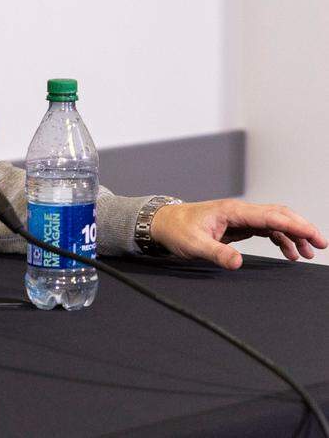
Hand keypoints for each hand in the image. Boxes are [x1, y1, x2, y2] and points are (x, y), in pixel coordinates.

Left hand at [150, 199, 327, 268]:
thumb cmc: (176, 230)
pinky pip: (266, 229)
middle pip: (279, 215)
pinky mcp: (237, 225)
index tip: (315, 237)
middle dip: (302, 228)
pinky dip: (281, 238)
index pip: (272, 215)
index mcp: (233, 211)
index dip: (296, 225)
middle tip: (321, 245)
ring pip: (275, 222)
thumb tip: (238, 263)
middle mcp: (239, 211)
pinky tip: (289, 252)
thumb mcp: (194, 245)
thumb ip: (217, 253)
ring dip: (293, 235)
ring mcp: (239, 217)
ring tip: (308, 254)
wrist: (162, 223)